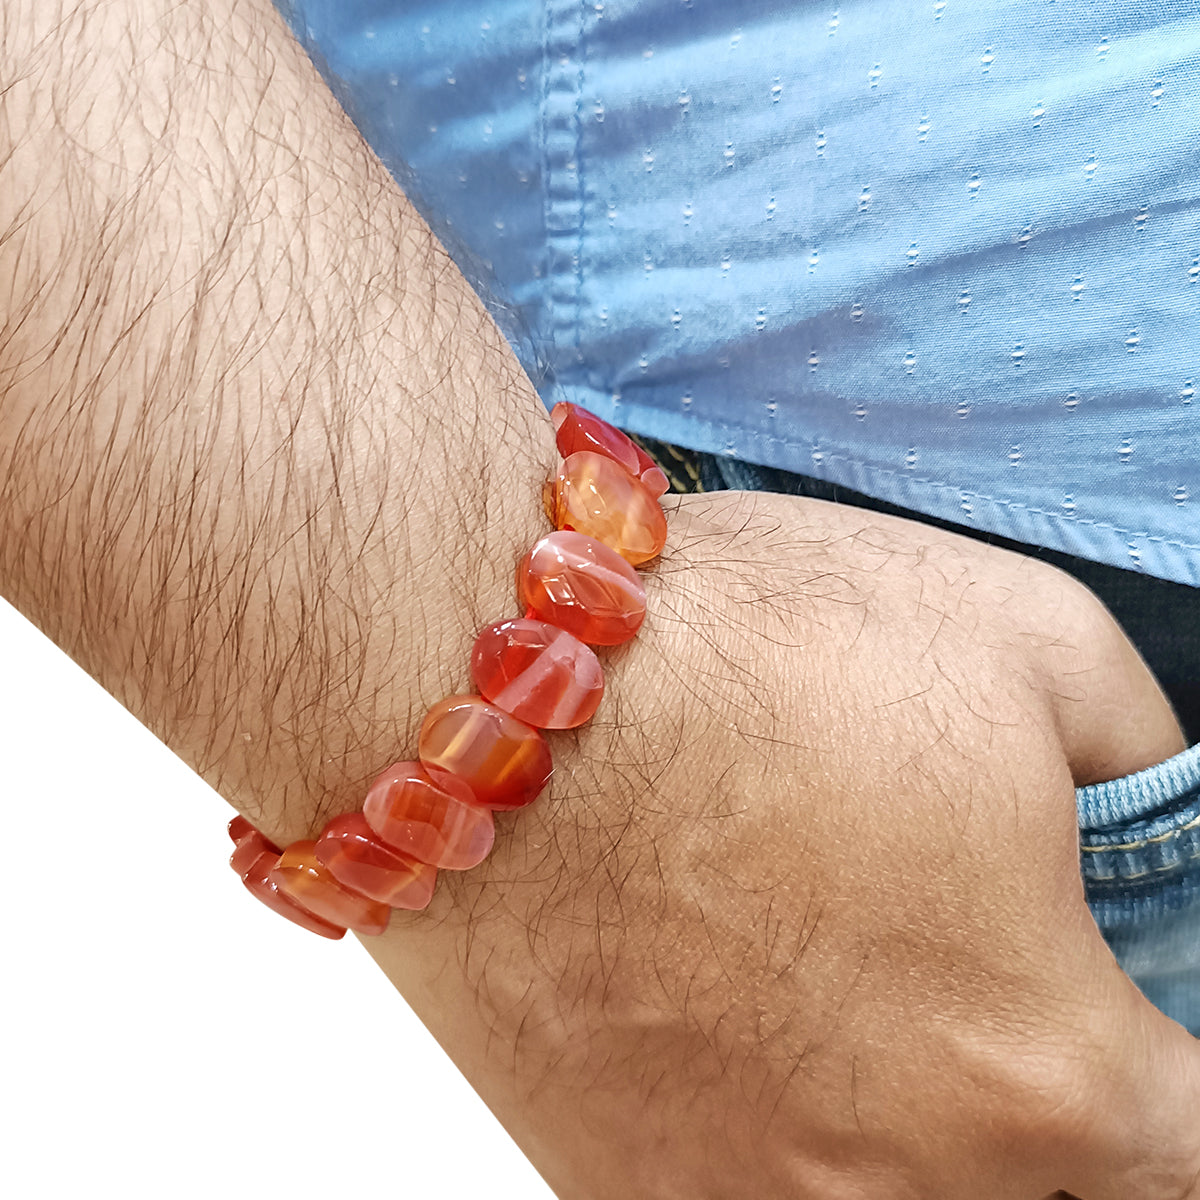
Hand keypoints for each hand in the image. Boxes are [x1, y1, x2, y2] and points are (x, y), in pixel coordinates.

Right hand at [368, 489, 1196, 1199]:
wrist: (479, 675)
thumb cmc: (739, 651)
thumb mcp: (1029, 638)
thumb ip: (1147, 758)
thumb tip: (1158, 810)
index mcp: (1034, 1069)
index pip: (1196, 1156)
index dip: (1178, 1082)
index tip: (1132, 1030)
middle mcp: (892, 1182)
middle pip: (1037, 1192)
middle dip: (1030, 1089)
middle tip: (960, 967)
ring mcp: (731, 1197)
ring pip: (880, 1195)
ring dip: (886, 1107)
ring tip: (822, 965)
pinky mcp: (601, 1177)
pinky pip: (735, 1184)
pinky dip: (760, 1119)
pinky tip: (720, 1007)